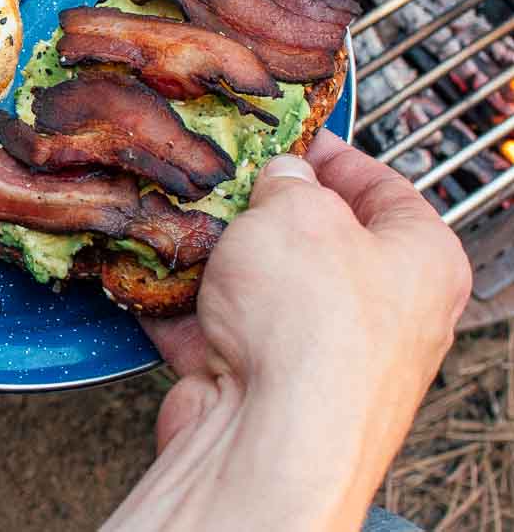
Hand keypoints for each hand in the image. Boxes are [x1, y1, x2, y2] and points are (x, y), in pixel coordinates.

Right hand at [104, 132, 469, 530]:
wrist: (268, 436)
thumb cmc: (312, 330)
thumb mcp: (297, 210)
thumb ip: (288, 181)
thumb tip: (281, 176)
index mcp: (422, 263)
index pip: (383, 188)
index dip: (329, 155)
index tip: (286, 137)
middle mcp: (381, 314)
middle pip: (312, 241)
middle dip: (256, 211)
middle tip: (219, 181)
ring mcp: (318, 355)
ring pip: (256, 287)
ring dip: (211, 260)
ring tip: (176, 226)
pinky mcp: (262, 386)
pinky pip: (215, 329)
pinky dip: (181, 308)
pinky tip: (150, 280)